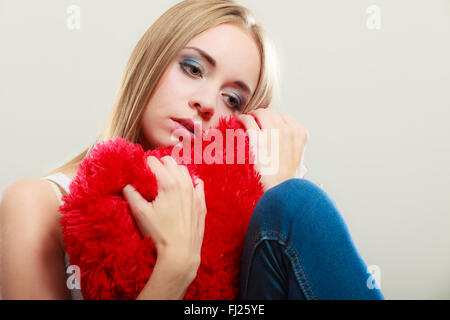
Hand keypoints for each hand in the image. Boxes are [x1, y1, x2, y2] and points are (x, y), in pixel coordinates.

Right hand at [122, 156, 206, 272]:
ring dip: (173, 171)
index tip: (139, 171)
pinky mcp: (201, 203)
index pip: (154, 162)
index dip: (144, 164)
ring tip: (164, 181)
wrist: (181, 253)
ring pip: (184, 170)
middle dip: (159, 165)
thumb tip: (125, 184)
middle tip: (150, 175)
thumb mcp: (140, 213)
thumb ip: (131, 194)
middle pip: (170, 162)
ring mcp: (195, 193)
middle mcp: (184, 183)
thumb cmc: (159, 234)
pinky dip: (189, 181)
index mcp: (168, 183)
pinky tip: (183, 188)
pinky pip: (198, 183)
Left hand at [237, 107, 308, 191]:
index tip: (266, 128)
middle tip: (253, 124)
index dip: (273, 122)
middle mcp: (288, 130)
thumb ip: (292, 148)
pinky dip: (241, 120)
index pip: (284, 118)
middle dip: (262, 118)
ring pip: (260, 113)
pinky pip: (247, 120)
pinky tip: (238, 124)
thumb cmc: (286, 182)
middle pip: (271, 113)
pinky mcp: (257, 139)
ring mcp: (273, 133)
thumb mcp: (298, 161)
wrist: (279, 193)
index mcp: (300, 134)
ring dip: (252, 116)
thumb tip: (283, 145)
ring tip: (244, 121)